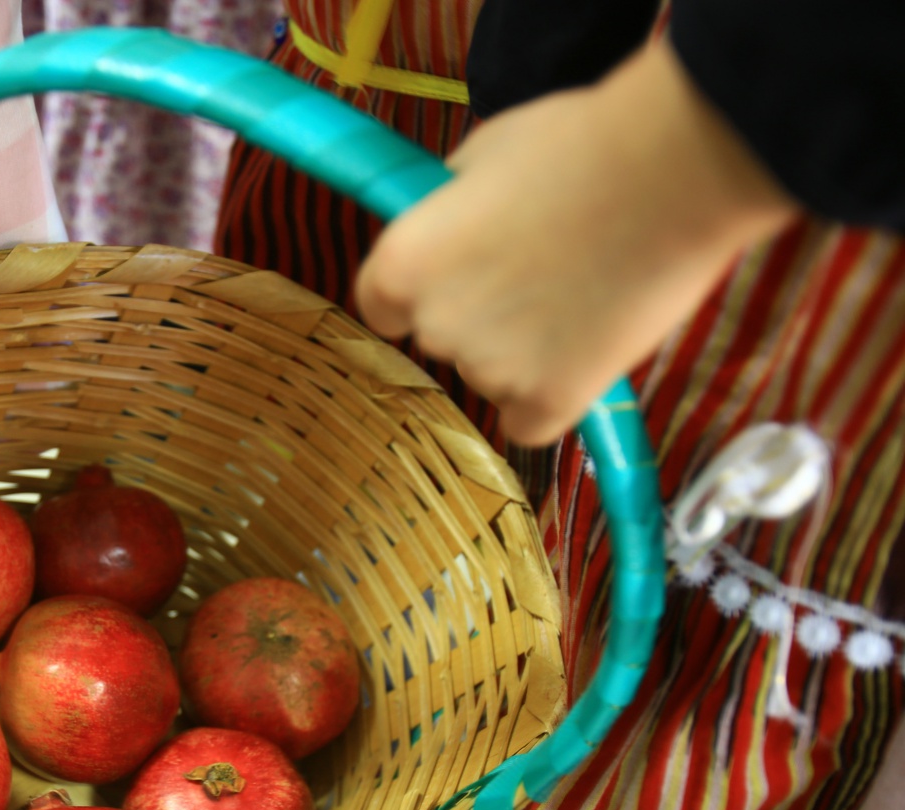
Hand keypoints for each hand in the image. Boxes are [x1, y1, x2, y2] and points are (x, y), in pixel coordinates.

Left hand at [355, 38, 795, 445]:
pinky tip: (582, 352)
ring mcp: (490, 369)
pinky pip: (528, 420)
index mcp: (402, 264)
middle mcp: (434, 325)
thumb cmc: (579, 146)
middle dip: (480, 313)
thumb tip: (445, 225)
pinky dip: (549, 398)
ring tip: (584, 291)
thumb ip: (446, 210)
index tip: (453, 279)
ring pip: (491, 375)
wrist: (674, 168)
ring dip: (523, 350)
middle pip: (440, 337)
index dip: (417, 292)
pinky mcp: (549, 401)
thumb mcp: (481, 156)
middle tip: (541, 270)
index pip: (380, 305)